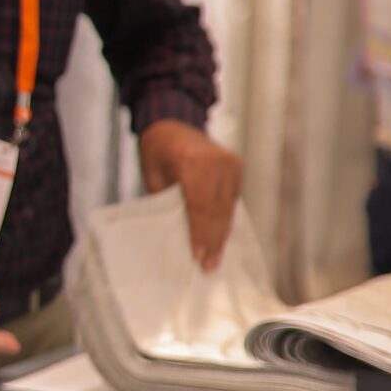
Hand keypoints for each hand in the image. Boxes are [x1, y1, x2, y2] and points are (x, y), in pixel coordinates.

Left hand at [139, 119, 242, 271]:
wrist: (172, 123)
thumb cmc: (156, 152)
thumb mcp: (154, 176)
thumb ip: (167, 201)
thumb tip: (180, 235)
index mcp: (191, 162)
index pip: (199, 205)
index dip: (200, 233)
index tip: (199, 257)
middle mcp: (216, 162)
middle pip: (217, 209)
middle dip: (214, 240)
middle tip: (210, 267)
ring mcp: (230, 163)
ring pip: (228, 206)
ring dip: (223, 234)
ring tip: (217, 259)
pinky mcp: (237, 166)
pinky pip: (232, 199)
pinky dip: (226, 219)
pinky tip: (222, 239)